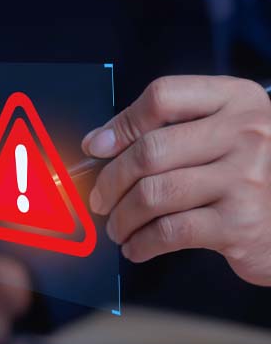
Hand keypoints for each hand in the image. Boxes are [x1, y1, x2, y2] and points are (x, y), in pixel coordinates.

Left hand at [82, 76, 270, 285]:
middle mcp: (246, 132)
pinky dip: (141, 243)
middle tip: (100, 200)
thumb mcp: (221, 136)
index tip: (97, 148)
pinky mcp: (240, 223)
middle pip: (150, 151)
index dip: (121, 124)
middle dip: (110, 182)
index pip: (163, 97)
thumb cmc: (246, 176)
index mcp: (237, 100)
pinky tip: (136, 246)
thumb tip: (97, 143)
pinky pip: (168, 232)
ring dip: (122, 218)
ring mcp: (245, 178)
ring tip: (117, 228)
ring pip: (153, 194)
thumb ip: (166, 130)